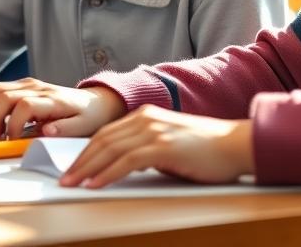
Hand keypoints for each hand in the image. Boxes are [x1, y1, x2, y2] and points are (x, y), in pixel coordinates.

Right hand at [0, 79, 125, 139]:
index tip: (12, 141)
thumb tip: (46, 132)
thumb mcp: (83, 127)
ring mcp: (30, 84)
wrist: (96, 101)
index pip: (25, 106)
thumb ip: (65, 130)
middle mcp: (39, 88)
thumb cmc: (89, 116)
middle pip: (5, 96)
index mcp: (54, 100)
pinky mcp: (24, 84)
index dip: (13, 124)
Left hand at [58, 105, 253, 188]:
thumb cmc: (206, 150)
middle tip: (64, 179)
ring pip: (110, 149)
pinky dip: (107, 173)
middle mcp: (145, 118)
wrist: (236, 145)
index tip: (72, 168)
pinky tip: (96, 184)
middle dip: (80, 161)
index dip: (85, 151)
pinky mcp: (162, 145)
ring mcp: (153, 130)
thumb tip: (122, 166)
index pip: (106, 134)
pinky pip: (126, 161)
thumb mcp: (168, 144)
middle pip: (102, 140)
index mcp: (145, 116)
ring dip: (88, 168)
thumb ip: (145, 150)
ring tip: (73, 184)